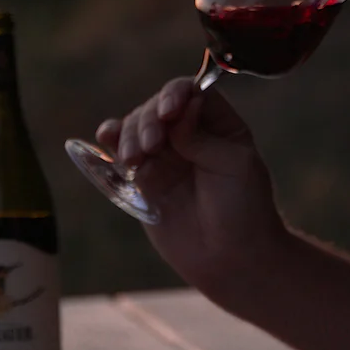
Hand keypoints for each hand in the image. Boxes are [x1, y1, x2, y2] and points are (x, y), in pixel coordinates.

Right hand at [97, 78, 290, 296]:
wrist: (230, 258)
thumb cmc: (244, 209)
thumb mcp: (233, 165)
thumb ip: (201, 136)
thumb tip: (178, 109)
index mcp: (219, 123)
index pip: (191, 91)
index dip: (175, 94)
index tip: (169, 112)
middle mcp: (190, 133)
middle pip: (157, 106)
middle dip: (149, 120)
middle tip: (152, 146)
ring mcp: (165, 155)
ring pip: (136, 127)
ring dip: (129, 135)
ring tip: (134, 159)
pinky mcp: (144, 179)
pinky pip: (121, 153)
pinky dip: (111, 141)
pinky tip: (105, 138)